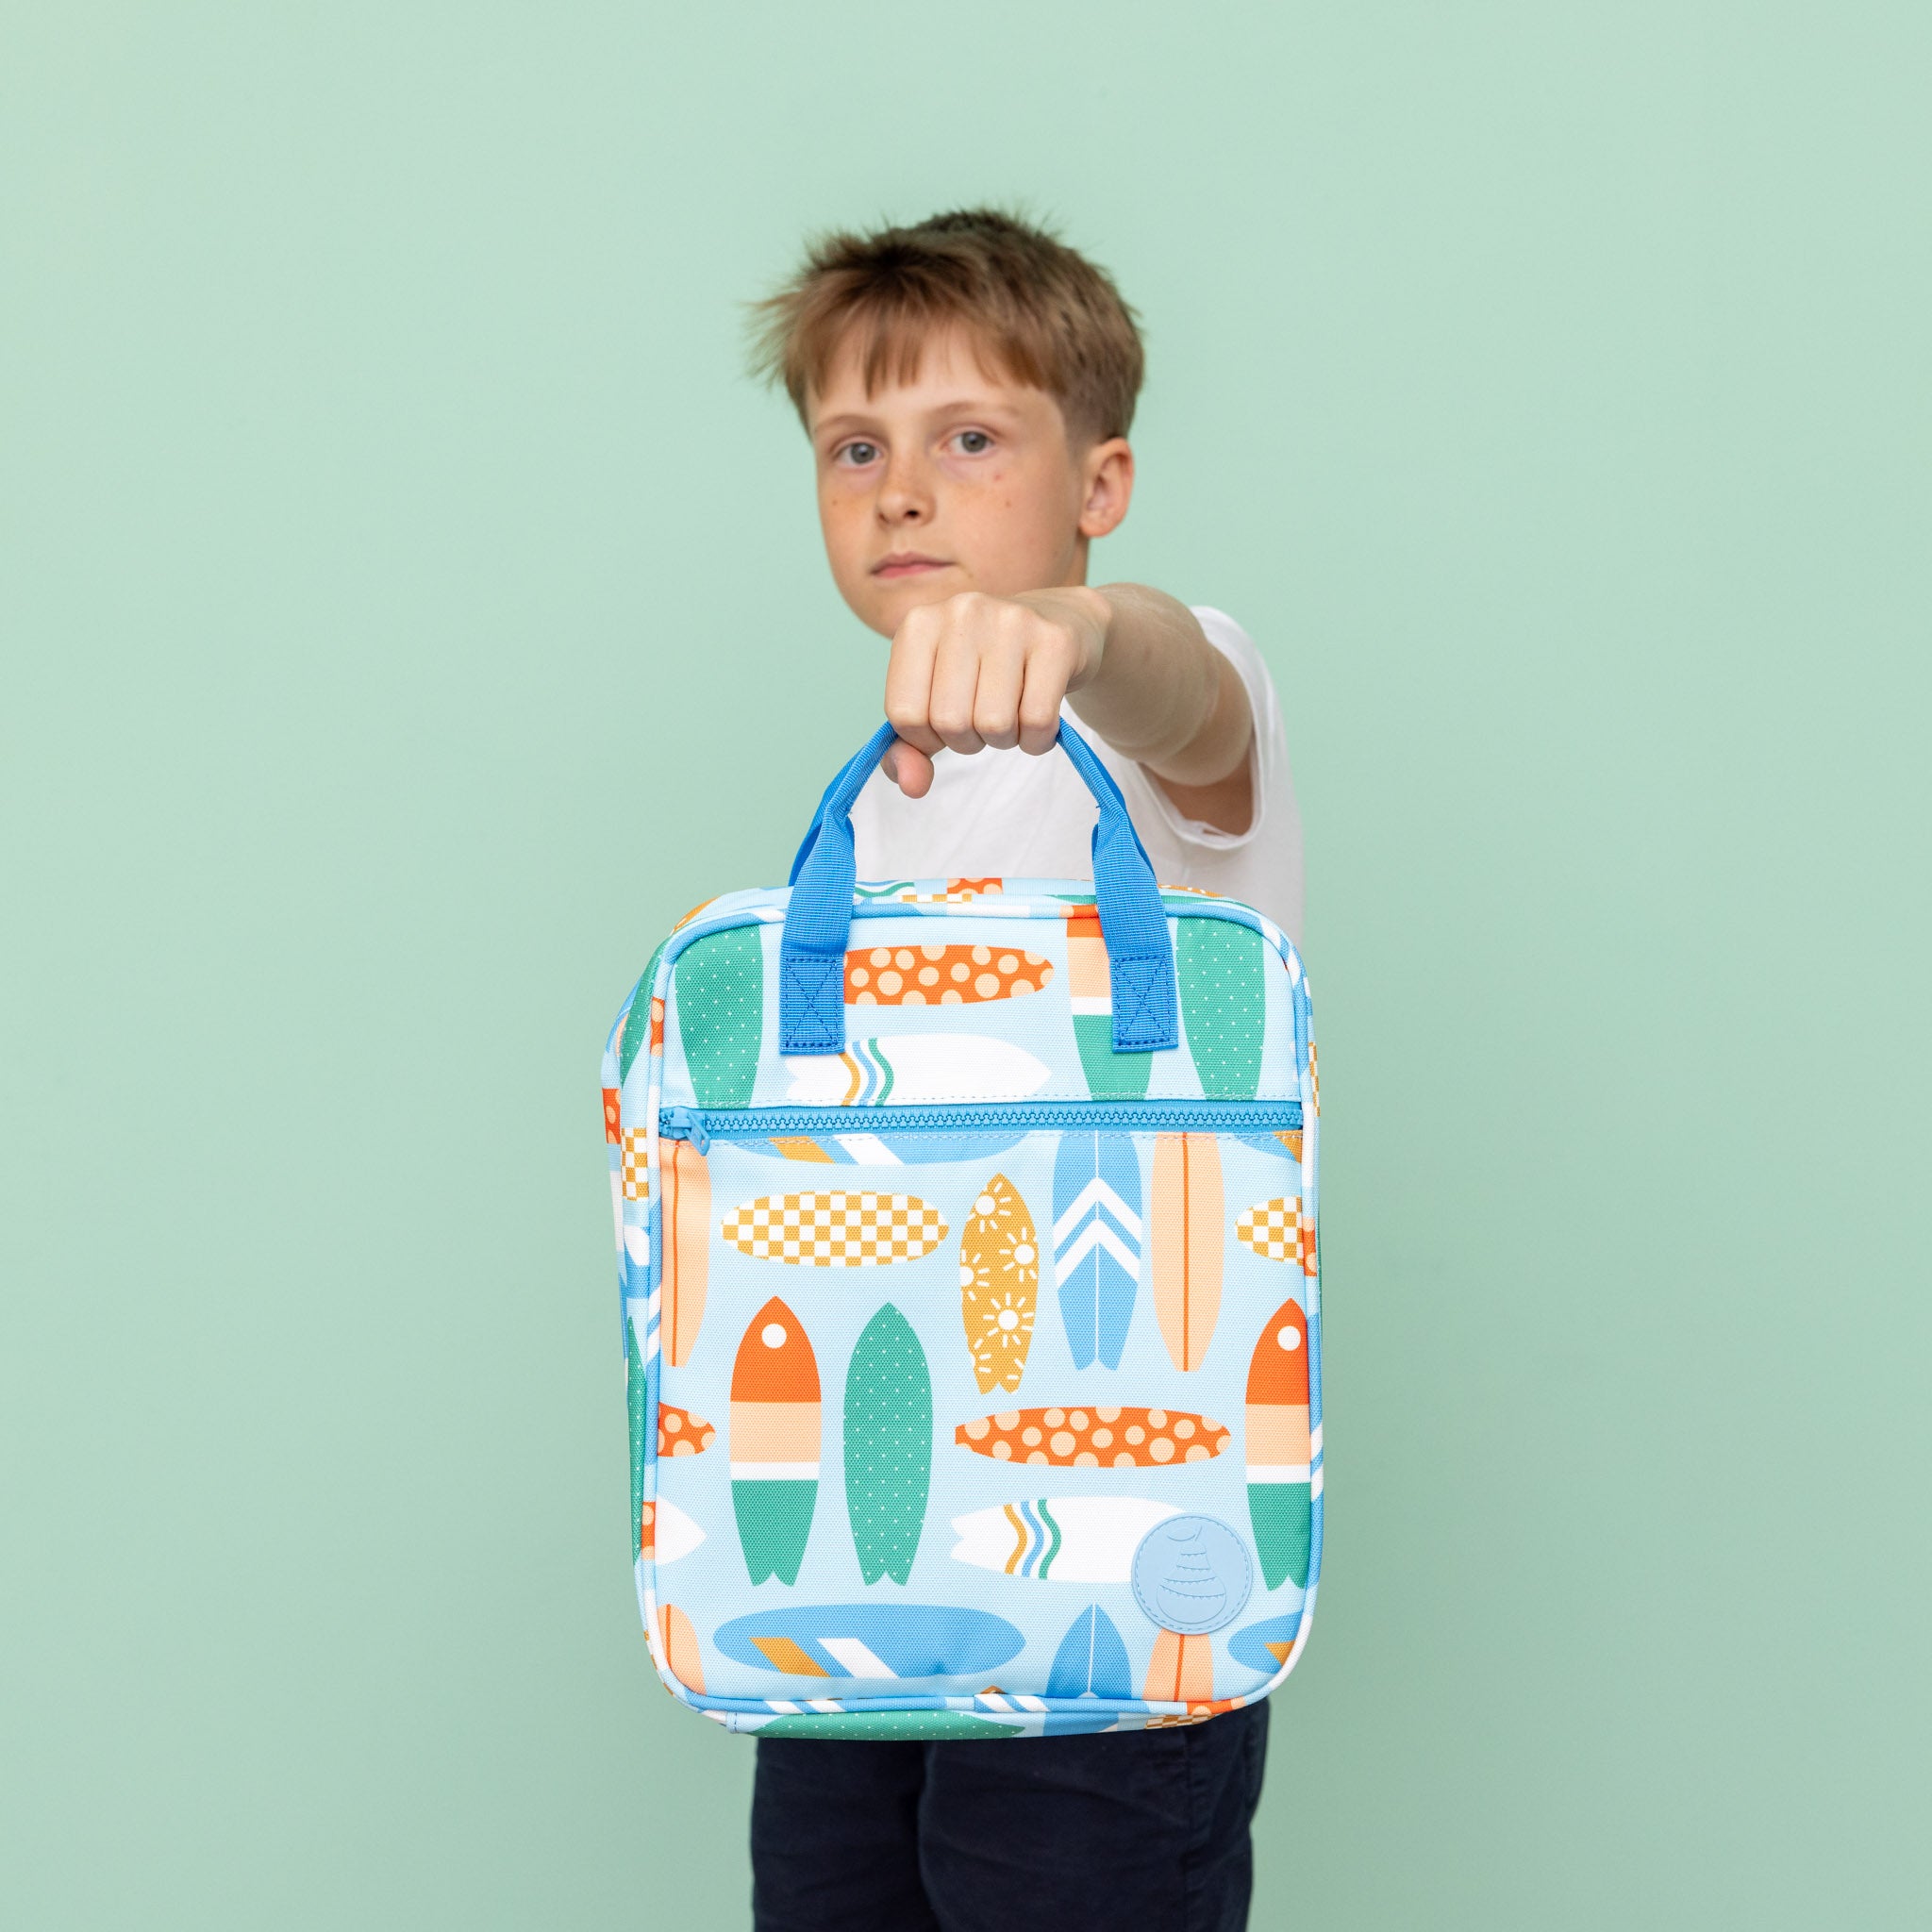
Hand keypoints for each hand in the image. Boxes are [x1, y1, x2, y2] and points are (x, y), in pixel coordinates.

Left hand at [879, 588, 1110, 797]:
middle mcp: (961, 611)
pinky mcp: (1055, 640)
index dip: (927, 739)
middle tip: (983, 718)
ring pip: (994, 724)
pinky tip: (1038, 722)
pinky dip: (1037, 740)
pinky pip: (1037, 721)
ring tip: (1011, 714)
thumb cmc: (986, 670)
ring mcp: (1011, 620)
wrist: (1061, 622)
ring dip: (1004, 741)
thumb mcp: (936, 701)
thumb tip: (911, 787)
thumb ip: (909, 749)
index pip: (904, 714)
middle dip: (968, 741)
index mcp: (918, 624)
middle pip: (949, 721)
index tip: (946, 723)